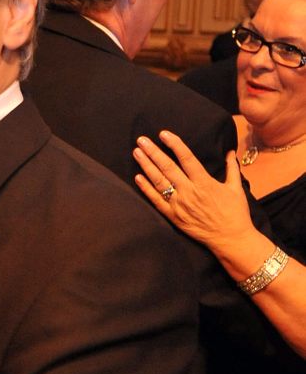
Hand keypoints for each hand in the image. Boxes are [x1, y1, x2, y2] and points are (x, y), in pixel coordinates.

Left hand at [134, 132, 253, 249]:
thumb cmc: (236, 214)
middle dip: (153, 152)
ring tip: (137, 153)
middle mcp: (189, 192)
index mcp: (204, 183)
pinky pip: (156, 201)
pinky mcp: (174, 217)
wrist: (231, 239)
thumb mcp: (236, 188)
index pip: (186, 158)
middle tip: (141, 140)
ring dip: (146, 166)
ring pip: (159, 182)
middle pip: (167, 168)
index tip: (163, 134)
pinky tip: (138, 177)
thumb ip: (232, 168)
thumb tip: (231, 152)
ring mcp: (179, 205)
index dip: (174, 144)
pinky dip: (146, 189)